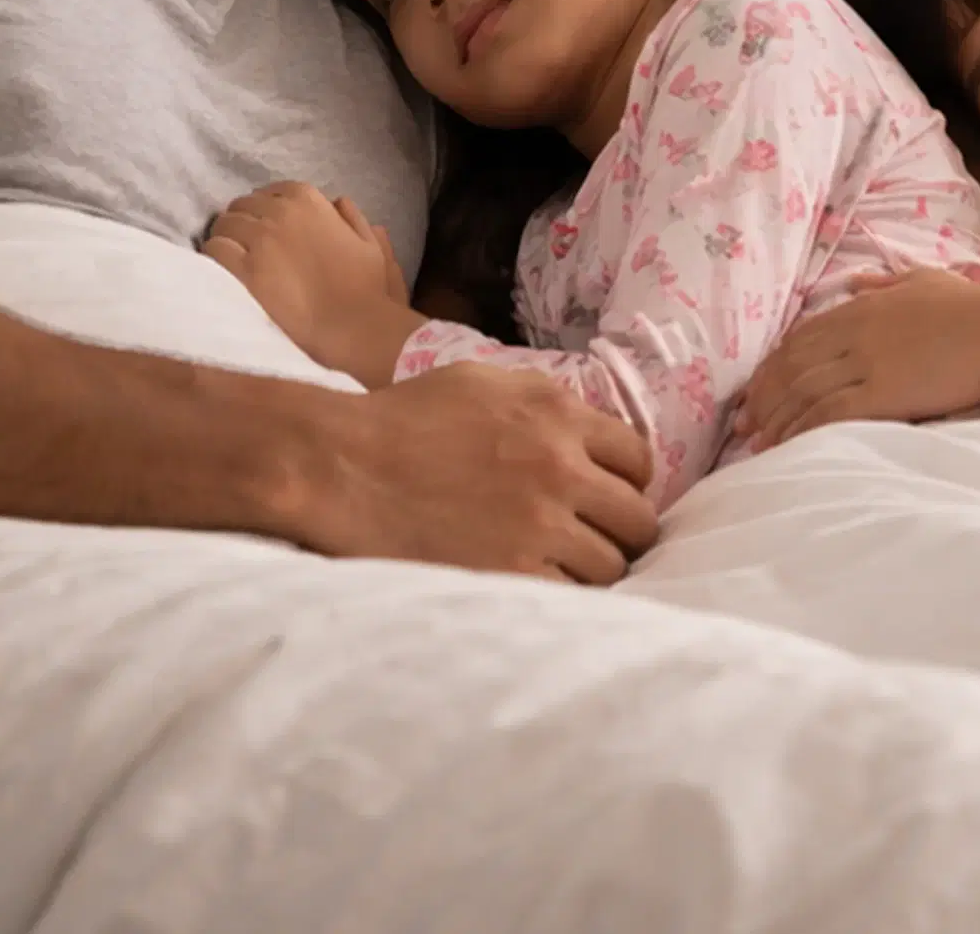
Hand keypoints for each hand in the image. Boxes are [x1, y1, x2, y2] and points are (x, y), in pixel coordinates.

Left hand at [203, 182, 420, 386]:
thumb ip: (352, 218)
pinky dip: (216, 257)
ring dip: (227, 238)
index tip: (269, 227)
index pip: (271, 191)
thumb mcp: (370, 244)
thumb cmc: (366, 287)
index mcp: (309, 201)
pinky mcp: (242, 269)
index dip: (267, 209)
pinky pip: (214, 250)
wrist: (352, 325)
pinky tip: (225, 271)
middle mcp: (279, 213)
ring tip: (234, 258)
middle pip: (242, 206)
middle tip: (249, 245)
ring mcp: (258, 240)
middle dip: (244, 222)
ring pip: (223, 225)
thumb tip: (337, 201)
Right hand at [283, 363, 659, 583]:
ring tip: (563, 570)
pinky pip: (570, 597)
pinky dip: (561, 597)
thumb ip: (543, 399)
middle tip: (597, 542)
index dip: (628, 482)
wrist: (341, 464)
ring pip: (610, 565)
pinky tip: (537, 589)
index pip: (638, 458)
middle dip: (622, 532)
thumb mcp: (482, 382)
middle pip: (636, 519)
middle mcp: (561, 469)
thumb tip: (583, 424)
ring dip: (593, 570)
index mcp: (558, 416)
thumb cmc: (400, 418)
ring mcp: (539, 524)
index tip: (609, 498)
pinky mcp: (511, 572)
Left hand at [735, 270, 979, 445]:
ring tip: (759, 444)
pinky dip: (801, 430)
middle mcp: (854, 332)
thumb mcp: (925, 279)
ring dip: (775, 420)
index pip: (799, 339)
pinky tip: (788, 446)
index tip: (757, 392)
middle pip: (791, 367)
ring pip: (802, 392)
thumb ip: (887, 281)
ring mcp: (866, 362)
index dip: (772, 368)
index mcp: (862, 307)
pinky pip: (828, 413)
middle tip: (744, 425)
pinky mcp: (882, 392)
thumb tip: (858, 279)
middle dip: (762, 398)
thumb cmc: (973, 305)